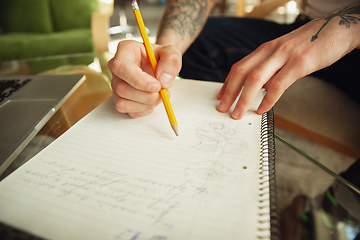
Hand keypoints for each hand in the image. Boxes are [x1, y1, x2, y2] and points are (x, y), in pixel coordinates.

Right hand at [108, 40, 181, 117]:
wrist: (159, 65)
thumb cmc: (160, 57)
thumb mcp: (172, 52)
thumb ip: (171, 61)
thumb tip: (163, 80)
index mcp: (125, 50)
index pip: (120, 66)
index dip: (138, 79)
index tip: (157, 86)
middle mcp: (116, 68)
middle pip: (121, 88)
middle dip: (146, 96)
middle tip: (163, 91)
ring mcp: (116, 85)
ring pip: (123, 103)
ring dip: (146, 104)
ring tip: (159, 95)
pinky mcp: (121, 99)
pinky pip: (129, 111)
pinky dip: (144, 109)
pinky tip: (152, 100)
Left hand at [217, 15, 359, 118]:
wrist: (338, 28)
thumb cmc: (310, 44)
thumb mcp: (284, 53)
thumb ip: (270, 69)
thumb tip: (258, 88)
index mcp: (265, 49)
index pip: (239, 67)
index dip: (227, 84)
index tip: (220, 97)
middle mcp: (271, 51)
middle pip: (242, 72)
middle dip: (229, 93)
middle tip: (222, 108)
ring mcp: (284, 56)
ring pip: (256, 79)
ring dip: (243, 99)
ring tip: (237, 113)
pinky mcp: (300, 63)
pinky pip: (278, 84)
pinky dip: (268, 99)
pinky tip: (262, 109)